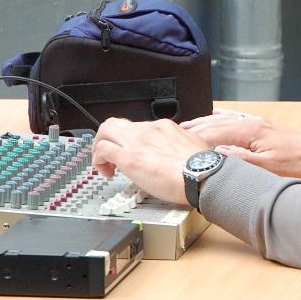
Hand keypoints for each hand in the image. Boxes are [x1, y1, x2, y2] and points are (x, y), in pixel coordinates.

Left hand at [91, 118, 210, 205]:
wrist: (201, 176)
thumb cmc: (201, 168)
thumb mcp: (193, 146)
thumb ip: (180, 145)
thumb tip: (178, 152)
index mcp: (164, 128)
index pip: (138, 128)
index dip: (130, 141)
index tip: (131, 152)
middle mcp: (148, 130)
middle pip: (116, 123)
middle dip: (108, 138)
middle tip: (110, 155)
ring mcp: (137, 141)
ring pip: (105, 131)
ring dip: (100, 147)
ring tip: (105, 164)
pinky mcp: (128, 157)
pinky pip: (102, 150)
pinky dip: (98, 160)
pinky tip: (106, 172)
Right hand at [180, 109, 300, 184]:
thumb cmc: (298, 165)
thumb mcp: (268, 169)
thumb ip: (241, 160)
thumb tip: (217, 153)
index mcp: (249, 132)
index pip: (213, 133)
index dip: (193, 138)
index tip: (176, 142)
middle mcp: (251, 124)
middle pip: (215, 124)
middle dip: (193, 128)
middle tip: (172, 133)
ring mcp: (256, 124)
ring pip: (223, 120)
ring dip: (204, 123)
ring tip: (186, 127)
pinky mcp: (262, 127)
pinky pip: (235, 119)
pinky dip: (221, 118)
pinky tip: (215, 116)